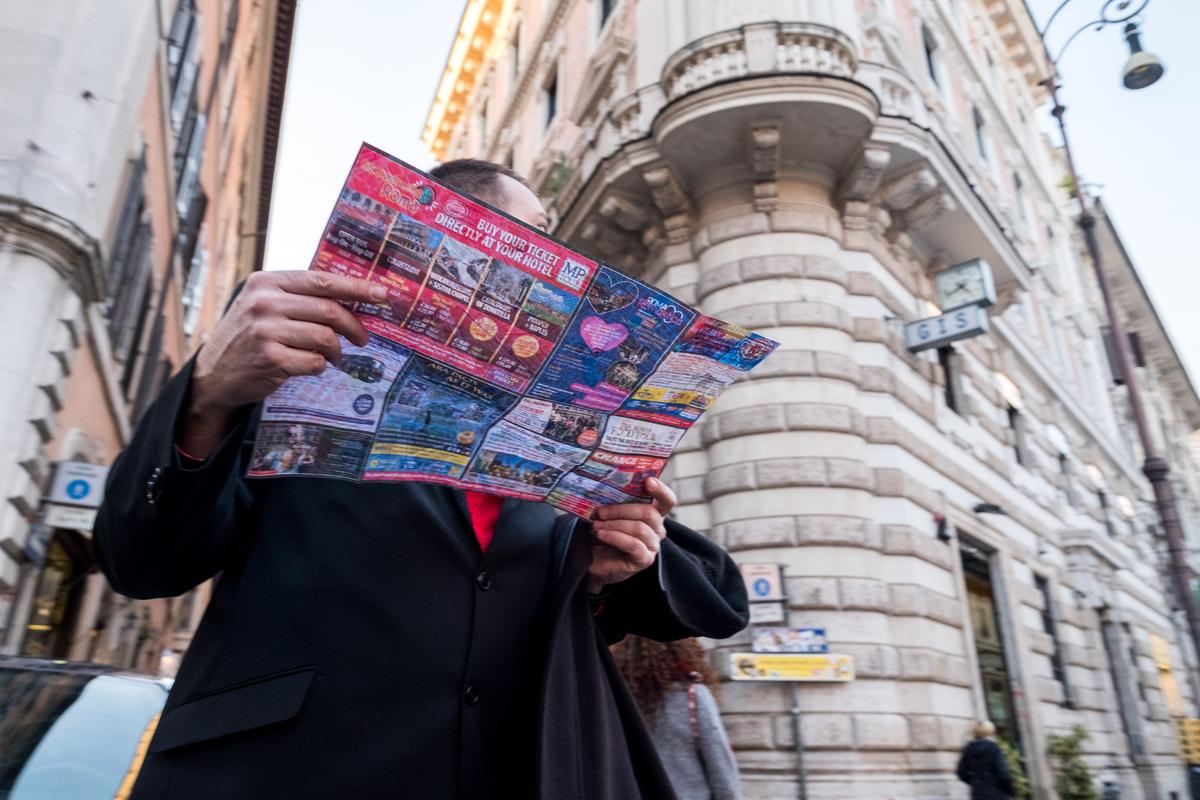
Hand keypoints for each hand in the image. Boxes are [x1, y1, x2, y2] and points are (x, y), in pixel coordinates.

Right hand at [180, 270, 386, 455]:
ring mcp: (265, 331)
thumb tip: (352, 296)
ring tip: (331, 356)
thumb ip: (298, 298)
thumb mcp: (264, 306)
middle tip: (362, 338)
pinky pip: (314, 361)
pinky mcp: (269, 358)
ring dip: (335, 351)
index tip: (382, 294)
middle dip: (353, 326)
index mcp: (266, 282)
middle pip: (329, 310)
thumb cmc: (248, 337)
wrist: (213, 374)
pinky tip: (310, 366)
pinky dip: (319, 366)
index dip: (356, 288)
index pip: (322, 281)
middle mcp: (264, 302)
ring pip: (325, 338)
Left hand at [586, 477, 676, 593]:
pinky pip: (634, 545)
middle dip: (622, 509)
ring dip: (615, 524)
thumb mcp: (609, 515)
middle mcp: (657, 529)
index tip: (648, 481)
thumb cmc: (603, 534)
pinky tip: (601, 535)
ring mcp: (652, 545)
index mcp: (653, 514)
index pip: (667, 500)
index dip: (661, 490)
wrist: (594, 561)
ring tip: (597, 525)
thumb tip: (604, 488)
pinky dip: (615, 537)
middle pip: (649, 513)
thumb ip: (613, 502)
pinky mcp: (644, 560)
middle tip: (601, 511)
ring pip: (640, 529)